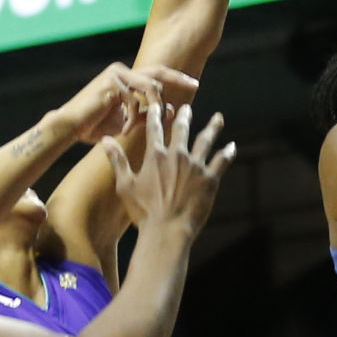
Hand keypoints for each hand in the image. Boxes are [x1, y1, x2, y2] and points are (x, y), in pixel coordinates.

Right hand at [57, 63, 198, 143]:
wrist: (70, 127)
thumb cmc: (97, 125)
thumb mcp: (128, 121)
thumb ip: (148, 114)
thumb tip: (171, 110)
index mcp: (127, 78)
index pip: (157, 73)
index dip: (176, 78)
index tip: (194, 84)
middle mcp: (121, 71)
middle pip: (157, 73)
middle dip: (177, 80)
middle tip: (195, 85)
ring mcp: (116, 75)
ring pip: (150, 87)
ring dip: (153, 109)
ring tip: (149, 125)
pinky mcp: (110, 83)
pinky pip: (134, 101)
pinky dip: (132, 120)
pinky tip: (124, 132)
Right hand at [104, 98, 234, 235]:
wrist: (167, 231)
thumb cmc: (143, 211)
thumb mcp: (125, 185)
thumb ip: (117, 160)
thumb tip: (105, 140)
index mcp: (156, 156)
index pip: (154, 128)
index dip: (155, 115)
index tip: (157, 105)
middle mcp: (177, 156)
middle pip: (182, 129)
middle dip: (184, 116)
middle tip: (187, 107)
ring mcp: (195, 166)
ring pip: (206, 140)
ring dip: (212, 127)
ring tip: (218, 118)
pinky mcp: (210, 179)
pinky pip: (221, 161)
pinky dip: (227, 153)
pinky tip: (231, 146)